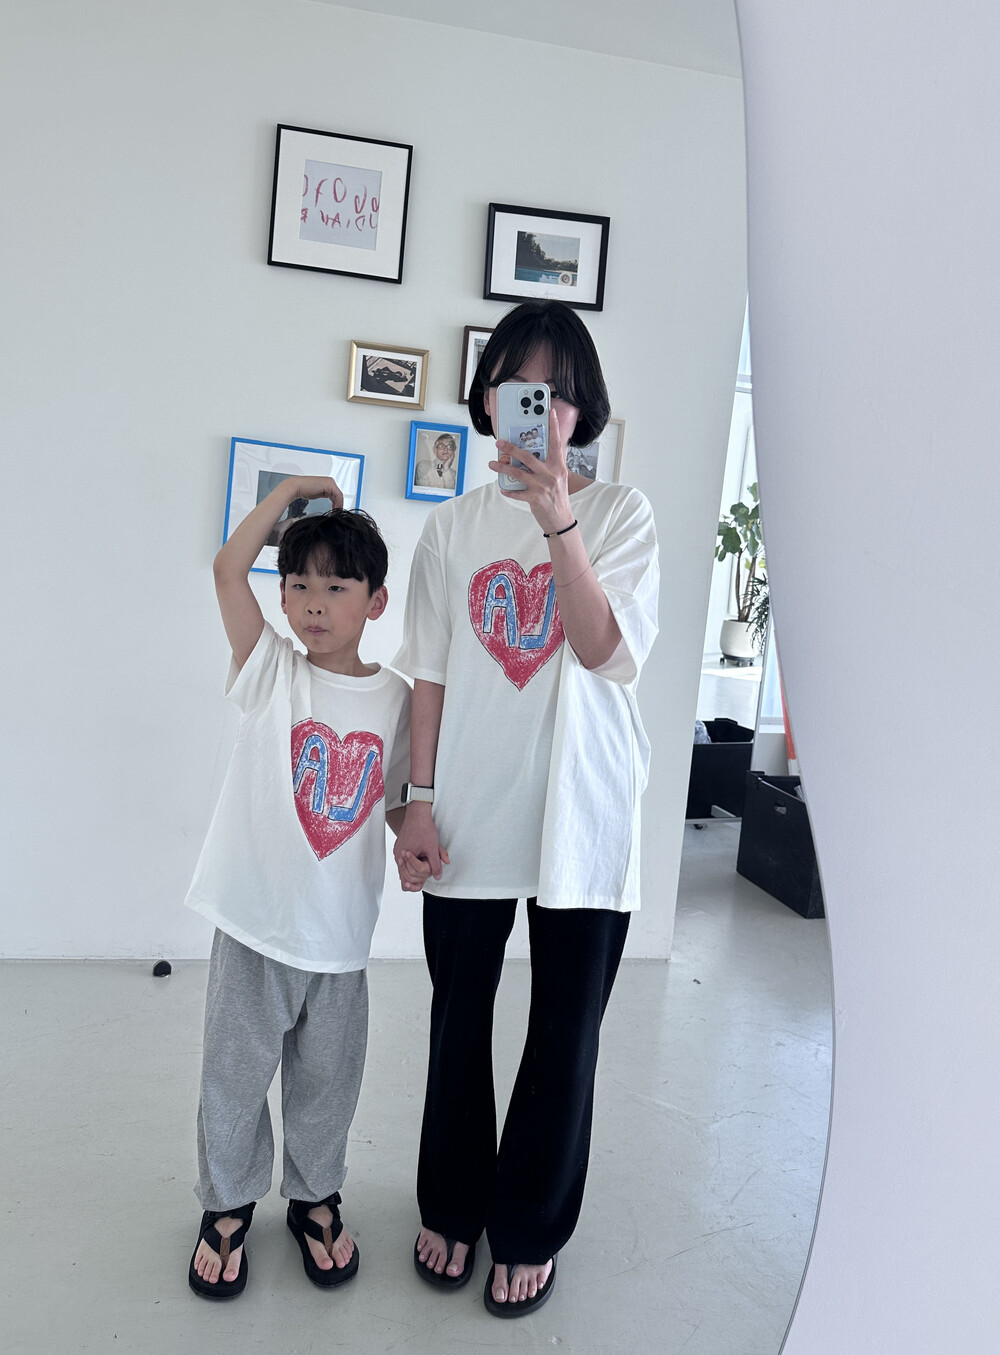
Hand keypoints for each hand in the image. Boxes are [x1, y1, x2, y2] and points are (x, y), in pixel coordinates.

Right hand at [288, 476, 343, 509]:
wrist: (296, 487)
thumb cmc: (303, 490)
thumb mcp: (317, 494)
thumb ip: (324, 495)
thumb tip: (328, 503)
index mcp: (327, 482)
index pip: (336, 494)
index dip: (337, 504)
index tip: (335, 512)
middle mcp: (330, 481)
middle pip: (338, 495)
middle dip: (338, 505)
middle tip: (336, 514)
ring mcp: (330, 482)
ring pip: (339, 496)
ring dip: (338, 506)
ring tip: (335, 513)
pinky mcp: (329, 485)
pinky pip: (338, 496)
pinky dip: (338, 503)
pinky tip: (335, 510)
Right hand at [392, 804, 448, 890]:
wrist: (418, 813)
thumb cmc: (424, 828)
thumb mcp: (433, 848)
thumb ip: (435, 864)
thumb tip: (438, 876)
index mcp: (403, 857)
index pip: (408, 878)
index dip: (420, 878)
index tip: (428, 873)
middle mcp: (398, 855)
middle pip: (406, 874)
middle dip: (419, 873)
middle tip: (429, 864)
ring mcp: (397, 851)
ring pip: (406, 867)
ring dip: (416, 867)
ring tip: (426, 858)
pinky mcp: (400, 846)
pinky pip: (405, 860)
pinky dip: (413, 861)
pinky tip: (421, 855)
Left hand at [488, 406, 573, 535]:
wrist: (561, 520)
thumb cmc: (558, 497)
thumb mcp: (558, 477)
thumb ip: (550, 464)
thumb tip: (536, 452)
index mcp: (558, 466)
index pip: (557, 443)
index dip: (554, 427)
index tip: (549, 412)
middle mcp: (551, 474)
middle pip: (528, 457)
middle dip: (511, 448)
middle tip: (499, 442)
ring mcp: (542, 487)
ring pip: (518, 473)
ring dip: (502, 468)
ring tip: (492, 464)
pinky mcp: (535, 499)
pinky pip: (517, 493)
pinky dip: (508, 490)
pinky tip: (502, 488)